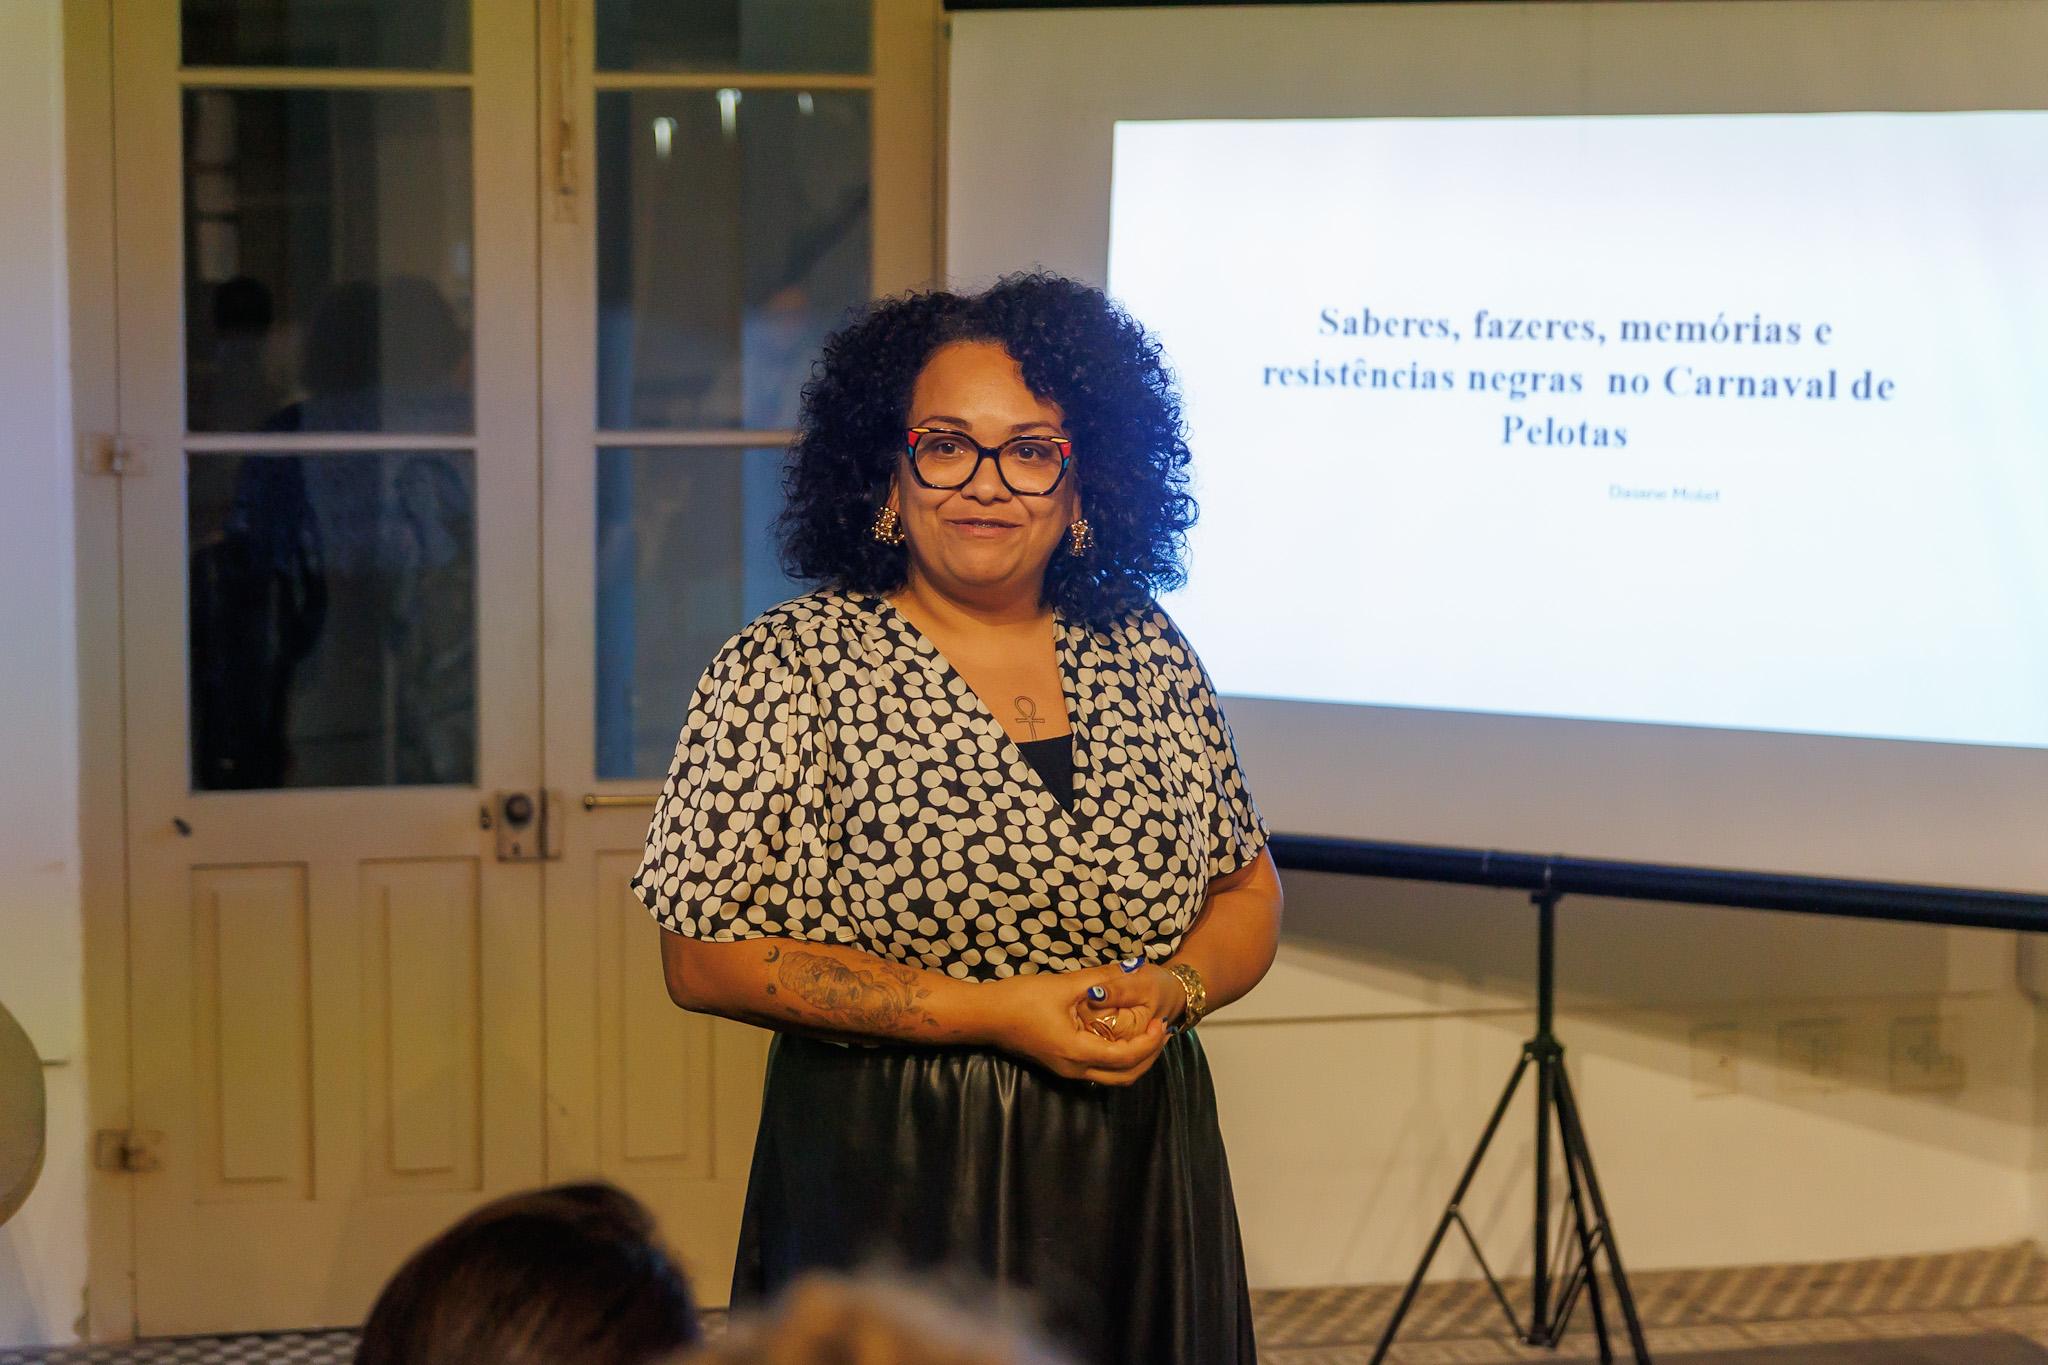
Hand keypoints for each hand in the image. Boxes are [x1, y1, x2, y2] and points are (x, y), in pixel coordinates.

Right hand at [985, 966, 1169, 1085]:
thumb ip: (1101, 978)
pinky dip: (1118, 1058)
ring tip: (1147, 1034)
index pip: (1128, 1056)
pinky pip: (1100, 1069)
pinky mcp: (1061, 1064)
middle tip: (1162, 1032)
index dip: (1150, 1041)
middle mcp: (1076, 1068)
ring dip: (1135, 1059)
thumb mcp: (1063, 985)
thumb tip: (1133, 965)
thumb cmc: (1021, 999)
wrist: (986, 1016)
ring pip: (1113, 1076)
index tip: (1161, 1021)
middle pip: (1126, 1076)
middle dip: (1149, 1057)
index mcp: (1078, 1051)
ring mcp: (1067, 1070)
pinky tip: (1121, 1035)